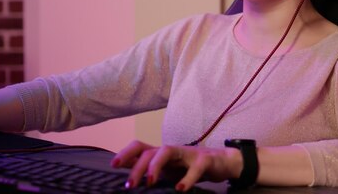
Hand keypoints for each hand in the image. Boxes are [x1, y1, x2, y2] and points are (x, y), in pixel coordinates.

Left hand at [111, 140, 241, 191]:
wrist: (224, 163)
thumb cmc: (192, 168)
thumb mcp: (169, 170)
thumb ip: (152, 171)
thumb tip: (129, 178)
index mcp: (162, 154)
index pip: (140, 147)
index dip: (125, 154)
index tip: (113, 166)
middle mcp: (172, 151)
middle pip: (149, 150)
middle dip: (136, 166)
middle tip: (129, 185)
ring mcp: (188, 153)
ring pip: (167, 151)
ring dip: (156, 166)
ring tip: (150, 182)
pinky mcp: (204, 159)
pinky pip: (195, 167)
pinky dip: (187, 178)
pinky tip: (180, 189)